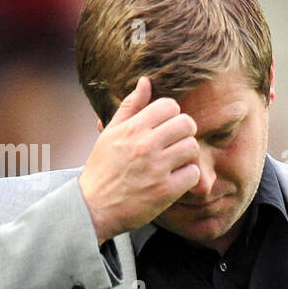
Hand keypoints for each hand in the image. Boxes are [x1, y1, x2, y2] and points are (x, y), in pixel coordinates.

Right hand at [77, 76, 200, 243]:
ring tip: (176, 161)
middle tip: (177, 142)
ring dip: (188, 155)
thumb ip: (130, 107)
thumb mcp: (110, 133)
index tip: (167, 126)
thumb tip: (146, 81)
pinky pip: (193, 174)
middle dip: (185, 132)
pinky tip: (176, 179)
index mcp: (132, 128)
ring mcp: (156, 168)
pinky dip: (188, 177)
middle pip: (187, 124)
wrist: (93, 207)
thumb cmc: (103, 168)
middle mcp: (145, 145)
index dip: (173, 115)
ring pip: (192, 148)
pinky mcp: (166, 190)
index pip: (170, 106)